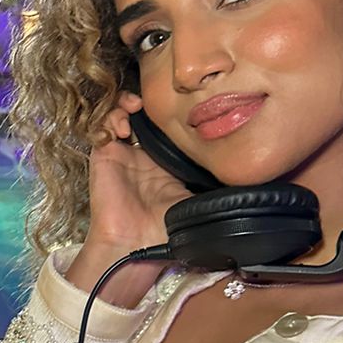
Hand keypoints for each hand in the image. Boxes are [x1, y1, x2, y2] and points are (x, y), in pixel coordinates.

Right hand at [66, 92, 195, 305]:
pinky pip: (101, 127)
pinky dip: (110, 117)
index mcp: (165, 163)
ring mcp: (122, 153)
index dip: (172, 113)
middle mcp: (143, 155)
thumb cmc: (166, 228)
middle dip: (148, 101)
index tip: (182, 104)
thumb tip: (240, 170)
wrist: (136, 243)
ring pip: (120, 114)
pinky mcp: (104, 155)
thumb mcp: (198, 200)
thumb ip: (212, 182)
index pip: (167, 128)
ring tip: (135, 106)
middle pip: (143, 115)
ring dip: (125, 103)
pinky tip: (122, 126)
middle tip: (153, 99)